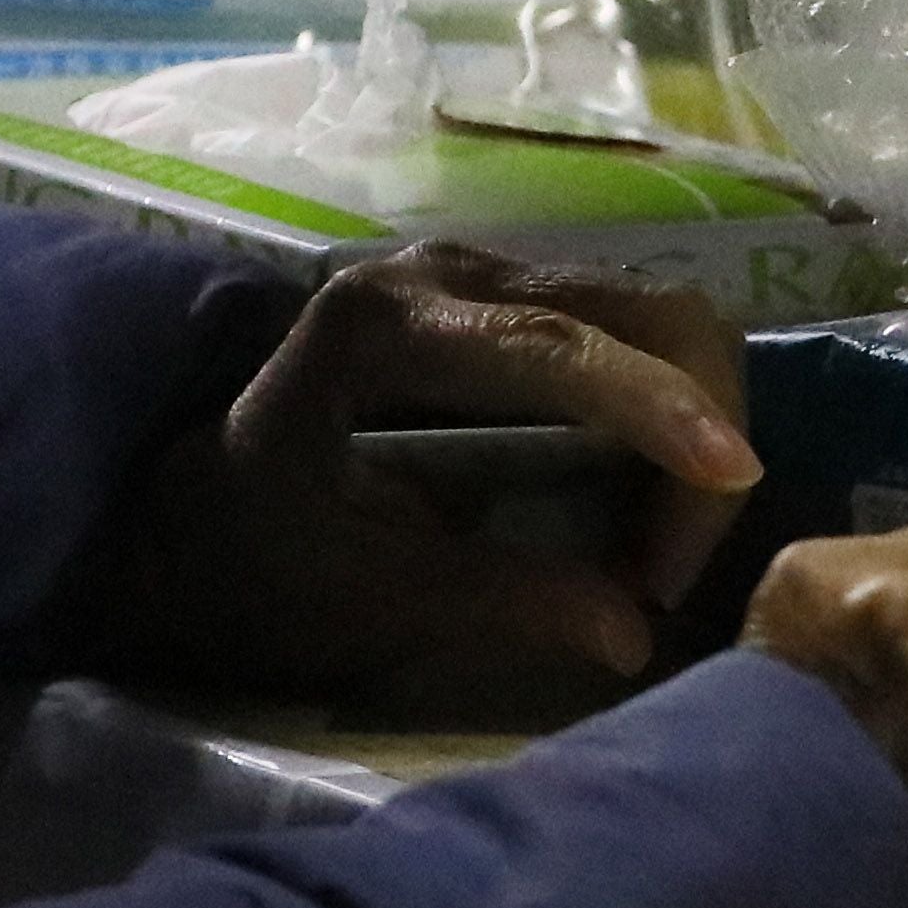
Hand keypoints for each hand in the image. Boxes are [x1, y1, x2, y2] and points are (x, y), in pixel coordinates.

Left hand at [61, 245, 765, 727]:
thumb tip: (633, 634)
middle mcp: (448, 272)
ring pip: (659, 319)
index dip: (655, 406)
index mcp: (383, 326)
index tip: (733, 473)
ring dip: (692, 429)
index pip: (554, 349)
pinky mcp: (515, 305)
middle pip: (642, 311)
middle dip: (694, 433)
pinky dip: (669, 418)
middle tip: (666, 574)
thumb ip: (497, 604)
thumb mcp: (358, 598)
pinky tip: (644, 508)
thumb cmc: (246, 558)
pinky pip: (635, 338)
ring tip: (652, 555)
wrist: (175, 514)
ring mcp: (487, 277)